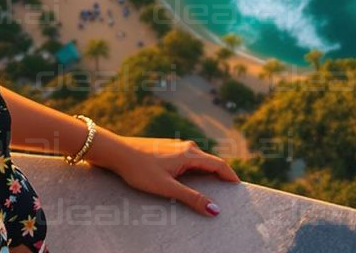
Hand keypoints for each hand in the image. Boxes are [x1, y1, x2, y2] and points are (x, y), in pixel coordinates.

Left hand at [83, 131, 239, 216]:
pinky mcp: (167, 149)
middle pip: (211, 162)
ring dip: (207, 173)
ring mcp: (176, 146)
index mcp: (190, 154)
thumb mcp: (166, 187)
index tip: (239, 188)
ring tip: (212, 188)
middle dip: (221, 176)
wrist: (116, 151)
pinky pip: (188, 159)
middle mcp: (186, 147)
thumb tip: (215, 209)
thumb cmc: (140, 170)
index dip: (231, 176)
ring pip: (199, 160)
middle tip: (228, 192)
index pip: (219, 165)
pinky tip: (189, 180)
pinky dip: (195, 170)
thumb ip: (191, 198)